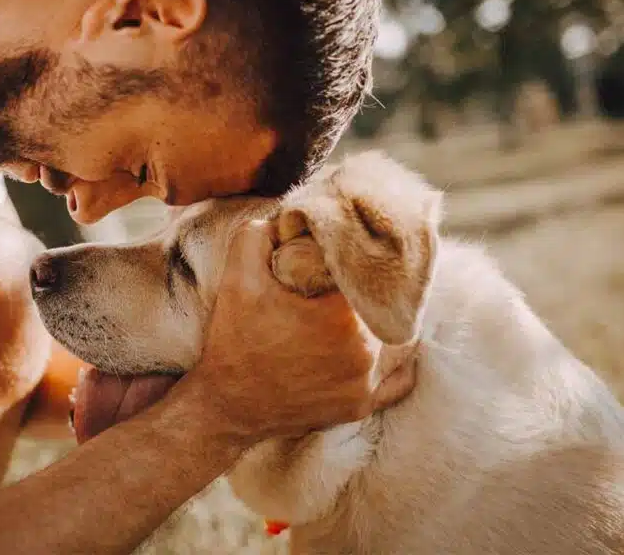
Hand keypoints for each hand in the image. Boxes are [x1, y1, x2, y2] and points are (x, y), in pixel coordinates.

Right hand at [180, 219, 416, 447]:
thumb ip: (259, 234)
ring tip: (364, 308)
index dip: (357, 259)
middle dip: (369, 290)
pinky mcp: (361, 406)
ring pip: (397, 339)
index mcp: (342, 317)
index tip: (343, 255)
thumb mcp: (238, 277)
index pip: (369, 273)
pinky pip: (398, 380)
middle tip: (349, 281)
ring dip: (383, 321)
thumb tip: (287, 217)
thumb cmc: (233, 342)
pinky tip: (383, 345)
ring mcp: (366, 384)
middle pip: (385, 305)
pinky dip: (395, 363)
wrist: (225, 406)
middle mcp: (364, 352)